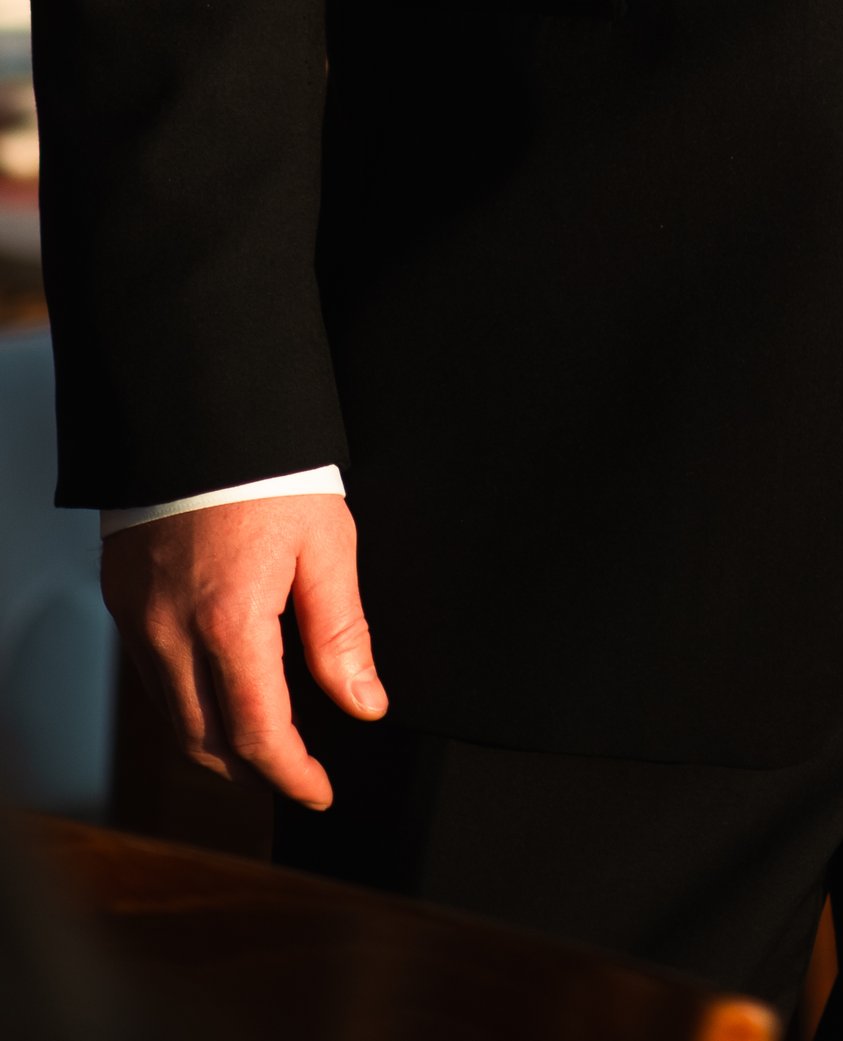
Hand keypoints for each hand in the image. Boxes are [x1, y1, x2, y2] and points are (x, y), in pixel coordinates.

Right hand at [101, 494, 386, 808]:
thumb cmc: (270, 469)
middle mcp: (170, 632)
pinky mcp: (120, 600)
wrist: (198, 410)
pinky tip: (218, 689)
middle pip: (205, 742)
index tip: (320, 790)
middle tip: (295, 771)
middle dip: (253, 770)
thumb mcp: (327, 543)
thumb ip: (341, 633)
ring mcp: (137, 619)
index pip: (258, 734)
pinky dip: (185, 700)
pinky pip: (150, 676)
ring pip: (172, 716)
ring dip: (216, 743)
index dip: (292, 774)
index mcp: (229, 622)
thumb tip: (364, 703)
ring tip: (262, 742)